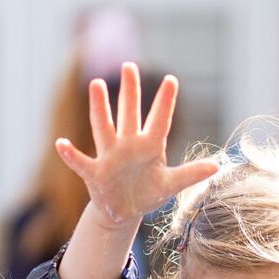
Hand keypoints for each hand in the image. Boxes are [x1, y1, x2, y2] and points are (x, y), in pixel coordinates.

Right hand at [55, 62, 219, 230]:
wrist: (123, 213)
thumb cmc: (146, 194)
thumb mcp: (170, 185)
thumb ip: (190, 174)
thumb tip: (217, 166)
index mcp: (149, 146)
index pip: (159, 120)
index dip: (165, 102)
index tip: (171, 79)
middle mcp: (128, 145)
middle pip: (129, 114)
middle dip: (129, 91)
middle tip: (129, 65)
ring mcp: (110, 157)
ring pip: (104, 128)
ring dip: (100, 108)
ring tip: (97, 84)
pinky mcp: (95, 174)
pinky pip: (81, 162)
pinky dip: (71, 154)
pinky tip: (61, 143)